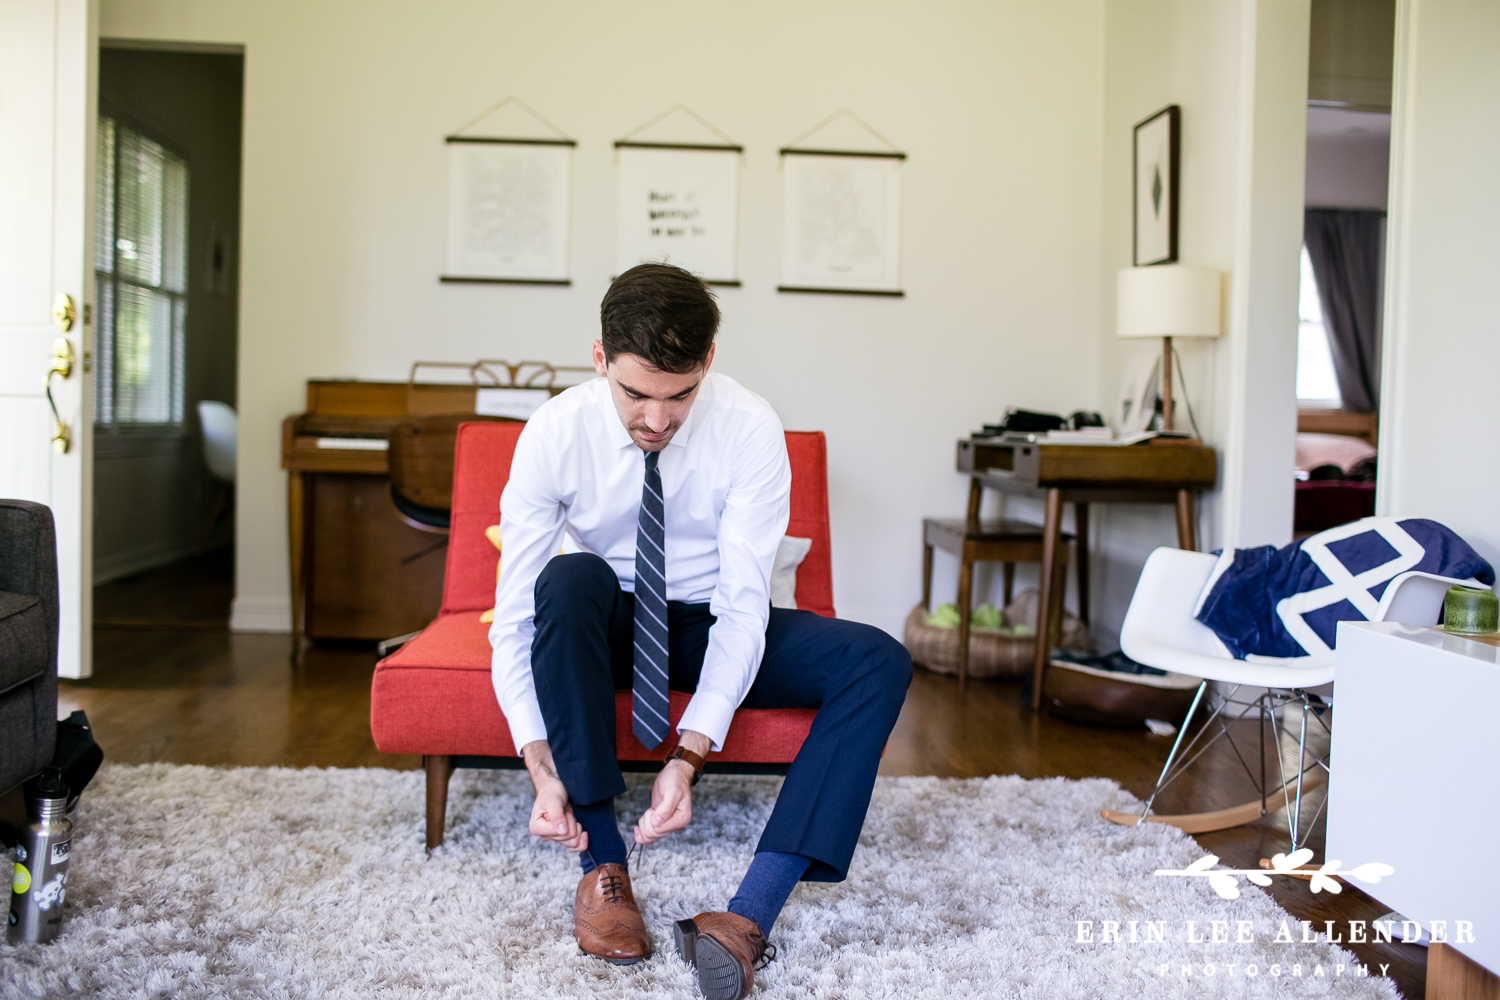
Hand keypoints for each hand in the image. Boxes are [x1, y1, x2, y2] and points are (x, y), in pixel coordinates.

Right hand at [521, 740, 586, 852]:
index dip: (566, 821)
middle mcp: (544, 835)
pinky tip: (583, 833)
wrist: (555, 788)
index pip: (559, 834)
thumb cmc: (551, 791)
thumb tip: (562, 831)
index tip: (563, 811)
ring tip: (571, 816)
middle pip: (567, 839)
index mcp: (536, 827)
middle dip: (572, 824)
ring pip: (572, 844)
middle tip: (567, 812)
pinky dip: (581, 841)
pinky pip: (574, 848)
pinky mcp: (562, 837)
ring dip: (577, 829)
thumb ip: (556, 816)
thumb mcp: (553, 801)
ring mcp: (553, 837)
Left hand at [633, 730, 710, 844]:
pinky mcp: (661, 823)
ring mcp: (668, 824)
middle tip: (651, 809)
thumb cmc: (676, 780)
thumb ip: (665, 809)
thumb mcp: (671, 791)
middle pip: (653, 835)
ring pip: (649, 837)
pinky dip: (642, 832)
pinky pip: (650, 835)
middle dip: (646, 821)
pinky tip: (638, 827)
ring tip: (649, 811)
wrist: (675, 774)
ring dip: (644, 824)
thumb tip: (657, 823)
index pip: (659, 830)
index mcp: (681, 819)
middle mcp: (676, 825)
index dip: (651, 820)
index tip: (654, 809)